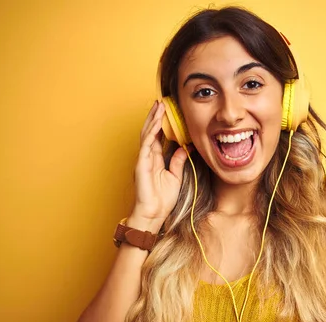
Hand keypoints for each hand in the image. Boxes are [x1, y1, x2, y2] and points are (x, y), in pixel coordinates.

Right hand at [131, 101, 188, 224]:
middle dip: (155, 116)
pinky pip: (146, 144)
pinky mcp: (141, 164)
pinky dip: (152, 131)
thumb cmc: (161, 200)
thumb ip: (177, 161)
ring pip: (147, 134)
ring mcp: (143, 160)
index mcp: (154, 159)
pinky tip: (157, 122)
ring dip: (153, 119)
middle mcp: (147, 157)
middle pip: (150, 131)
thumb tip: (184, 148)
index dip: (161, 123)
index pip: (157, 136)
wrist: (153, 215)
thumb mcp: (175, 177)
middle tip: (161, 102)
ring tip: (159, 106)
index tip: (167, 111)